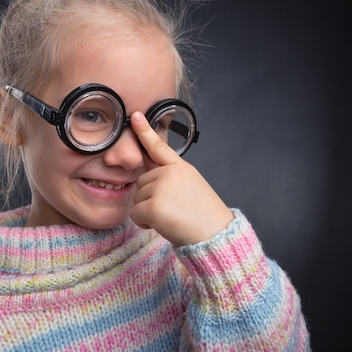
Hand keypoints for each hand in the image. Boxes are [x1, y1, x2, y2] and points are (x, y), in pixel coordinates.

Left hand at [129, 111, 233, 245]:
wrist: (216, 234)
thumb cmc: (203, 215)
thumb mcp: (191, 186)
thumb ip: (170, 177)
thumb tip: (147, 176)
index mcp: (181, 167)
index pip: (159, 147)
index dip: (145, 131)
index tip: (135, 116)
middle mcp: (170, 173)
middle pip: (142, 182)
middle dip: (150, 198)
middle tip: (172, 209)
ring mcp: (161, 188)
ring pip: (137, 198)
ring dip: (147, 211)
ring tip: (171, 217)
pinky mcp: (154, 206)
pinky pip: (135, 213)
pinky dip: (144, 223)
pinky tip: (163, 225)